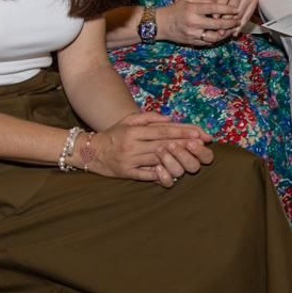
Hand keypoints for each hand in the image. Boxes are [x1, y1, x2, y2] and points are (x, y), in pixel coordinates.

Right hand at [87, 112, 213, 185]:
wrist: (89, 152)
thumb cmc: (114, 134)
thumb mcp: (128, 121)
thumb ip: (149, 117)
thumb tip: (170, 118)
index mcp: (134, 131)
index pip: (163, 130)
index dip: (182, 131)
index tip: (198, 132)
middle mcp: (132, 145)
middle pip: (164, 144)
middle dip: (185, 143)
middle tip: (202, 144)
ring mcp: (129, 160)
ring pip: (158, 159)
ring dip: (177, 158)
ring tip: (193, 156)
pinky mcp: (127, 173)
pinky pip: (146, 175)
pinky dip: (160, 174)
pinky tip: (174, 173)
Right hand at [158, 0, 243, 47]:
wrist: (160, 24)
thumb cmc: (176, 10)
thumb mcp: (188, 0)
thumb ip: (204, 1)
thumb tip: (219, 3)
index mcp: (193, 10)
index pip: (214, 9)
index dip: (227, 9)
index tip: (235, 9)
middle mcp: (193, 23)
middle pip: (217, 24)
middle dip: (230, 23)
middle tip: (238, 20)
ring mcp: (193, 34)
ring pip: (215, 36)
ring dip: (226, 33)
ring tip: (233, 29)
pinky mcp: (192, 42)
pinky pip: (208, 42)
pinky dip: (217, 39)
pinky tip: (223, 34)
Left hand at [211, 0, 263, 34]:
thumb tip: (207, 13)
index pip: (223, 0)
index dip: (218, 11)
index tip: (212, 20)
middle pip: (232, 9)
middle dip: (225, 21)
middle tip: (219, 32)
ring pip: (240, 14)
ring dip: (232, 26)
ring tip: (225, 34)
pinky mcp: (255, 2)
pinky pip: (247, 17)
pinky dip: (240, 26)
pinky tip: (235, 32)